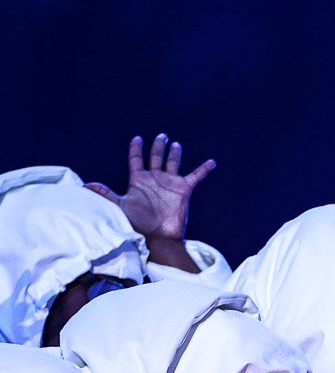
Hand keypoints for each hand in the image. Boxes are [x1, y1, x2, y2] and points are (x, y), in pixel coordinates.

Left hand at [85, 134, 214, 243]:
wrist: (159, 235)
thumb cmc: (139, 222)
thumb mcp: (120, 205)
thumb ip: (105, 193)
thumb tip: (85, 185)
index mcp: (139, 180)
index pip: (136, 159)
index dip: (136, 149)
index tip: (137, 139)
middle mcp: (155, 179)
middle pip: (155, 157)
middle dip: (157, 146)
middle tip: (161, 136)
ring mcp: (170, 183)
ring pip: (172, 163)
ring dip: (174, 154)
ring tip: (175, 144)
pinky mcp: (184, 189)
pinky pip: (195, 176)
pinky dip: (204, 169)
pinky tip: (211, 162)